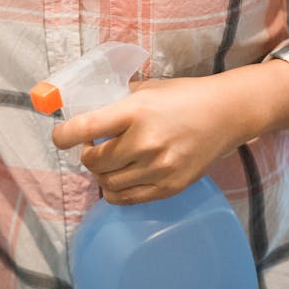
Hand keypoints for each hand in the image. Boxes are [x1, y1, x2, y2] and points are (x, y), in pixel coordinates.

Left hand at [50, 76, 244, 205]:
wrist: (227, 114)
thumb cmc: (185, 96)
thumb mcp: (147, 89)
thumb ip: (117, 103)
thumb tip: (85, 113)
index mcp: (135, 112)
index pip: (84, 128)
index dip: (63, 135)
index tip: (60, 137)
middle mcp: (145, 142)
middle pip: (93, 161)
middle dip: (86, 155)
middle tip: (93, 147)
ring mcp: (158, 168)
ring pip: (107, 183)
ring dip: (100, 174)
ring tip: (107, 162)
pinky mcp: (169, 186)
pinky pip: (126, 199)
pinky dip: (114, 192)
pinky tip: (118, 179)